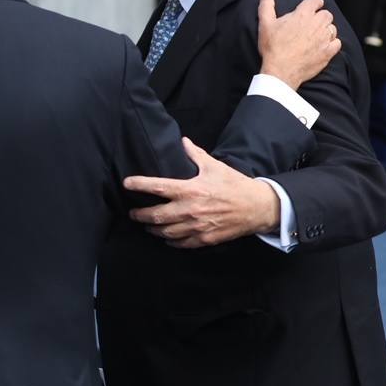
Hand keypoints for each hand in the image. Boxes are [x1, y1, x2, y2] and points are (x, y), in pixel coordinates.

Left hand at [124, 138, 280, 247]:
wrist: (258, 207)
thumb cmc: (235, 185)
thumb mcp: (215, 166)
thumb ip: (196, 155)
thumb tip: (183, 141)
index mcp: (191, 189)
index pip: (158, 187)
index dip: (140, 185)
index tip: (126, 184)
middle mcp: (191, 209)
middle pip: (156, 215)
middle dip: (140, 215)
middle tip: (132, 213)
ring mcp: (197, 226)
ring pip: (166, 231)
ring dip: (153, 229)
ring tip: (147, 225)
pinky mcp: (205, 238)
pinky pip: (181, 243)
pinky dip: (170, 241)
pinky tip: (166, 237)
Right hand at [256, 0, 339, 88]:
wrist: (280, 71)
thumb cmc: (272, 47)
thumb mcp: (265, 25)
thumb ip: (266, 6)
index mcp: (302, 15)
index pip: (315, 1)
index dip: (314, 3)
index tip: (313, 6)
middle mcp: (316, 24)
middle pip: (326, 14)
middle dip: (320, 17)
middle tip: (311, 24)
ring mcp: (324, 38)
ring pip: (332, 28)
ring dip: (326, 30)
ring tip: (316, 36)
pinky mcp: (328, 51)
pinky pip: (337, 43)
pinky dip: (332, 43)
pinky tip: (323, 46)